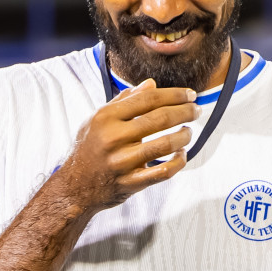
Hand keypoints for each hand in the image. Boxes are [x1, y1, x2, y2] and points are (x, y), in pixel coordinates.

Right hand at [51, 81, 196, 212]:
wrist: (75, 186)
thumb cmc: (90, 148)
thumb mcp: (99, 119)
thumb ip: (125, 101)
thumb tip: (152, 84)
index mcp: (105, 118)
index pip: (148, 99)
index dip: (174, 95)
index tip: (189, 95)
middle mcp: (113, 138)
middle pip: (161, 119)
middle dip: (185, 112)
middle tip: (196, 110)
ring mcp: (122, 162)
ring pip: (166, 144)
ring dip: (184, 136)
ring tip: (188, 131)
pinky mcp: (131, 183)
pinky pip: (164, 172)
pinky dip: (179, 161)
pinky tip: (182, 154)